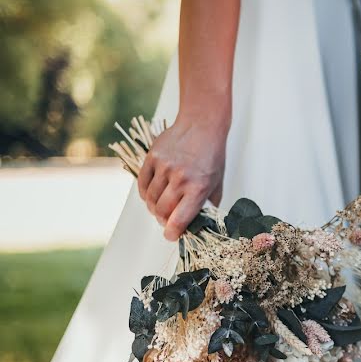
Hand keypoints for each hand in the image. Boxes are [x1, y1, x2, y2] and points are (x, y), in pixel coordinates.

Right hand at [138, 117, 226, 240]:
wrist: (201, 125)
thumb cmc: (212, 156)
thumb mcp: (217, 182)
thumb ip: (208, 204)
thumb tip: (200, 224)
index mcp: (199, 188)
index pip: (180, 218)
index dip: (173, 232)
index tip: (171, 236)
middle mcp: (180, 179)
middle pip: (162, 211)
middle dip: (163, 220)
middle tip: (166, 221)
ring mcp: (164, 167)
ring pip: (150, 199)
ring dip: (153, 208)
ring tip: (160, 208)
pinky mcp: (153, 158)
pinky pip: (142, 184)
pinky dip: (145, 194)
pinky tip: (151, 195)